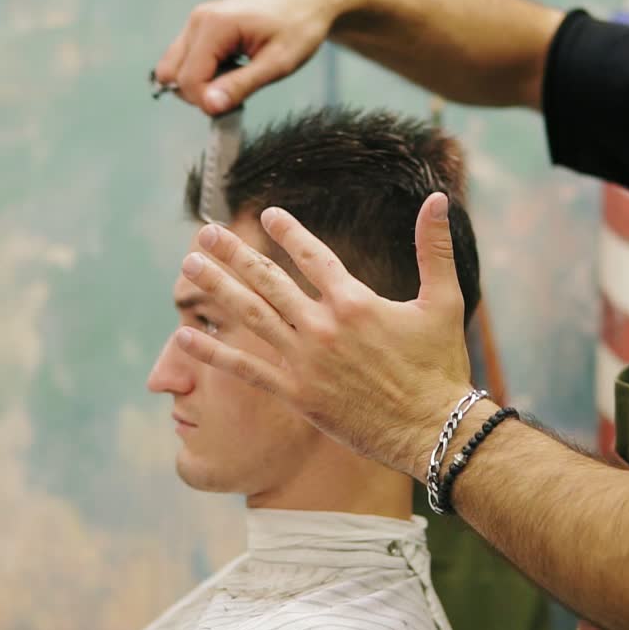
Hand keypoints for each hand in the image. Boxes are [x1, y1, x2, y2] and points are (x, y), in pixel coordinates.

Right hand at [154, 0, 349, 114]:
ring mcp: (197, 22)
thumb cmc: (299, 28)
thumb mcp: (277, 64)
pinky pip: (186, 60)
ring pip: (175, 69)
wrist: (310, 1)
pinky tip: (231, 69)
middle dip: (201, 94)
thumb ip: (241, 85)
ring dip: (201, 84)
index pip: (189, 79)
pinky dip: (203, 73)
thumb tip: (209, 106)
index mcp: (214, 25)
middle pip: (174, 75)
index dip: (208, 102)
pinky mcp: (201, 27)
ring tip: (236, 78)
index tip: (237, 106)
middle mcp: (198, 20)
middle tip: (238, 91)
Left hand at [173, 193, 473, 475]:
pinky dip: (213, 353)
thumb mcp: (444, 301)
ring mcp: (305, 360)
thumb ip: (435, 249)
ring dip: (216, 288)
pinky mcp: (296, 393)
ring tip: (190, 265)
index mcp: (354, 301)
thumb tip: (440, 200)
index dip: (287, 233)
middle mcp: (322, 326)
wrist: (432, 430)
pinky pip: (246, 369)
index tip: (266, 216)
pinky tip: (184, 337)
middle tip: (206, 232)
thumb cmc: (440, 367)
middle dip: (234, 253)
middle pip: (267, 280)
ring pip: (250, 315)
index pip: (311, 256)